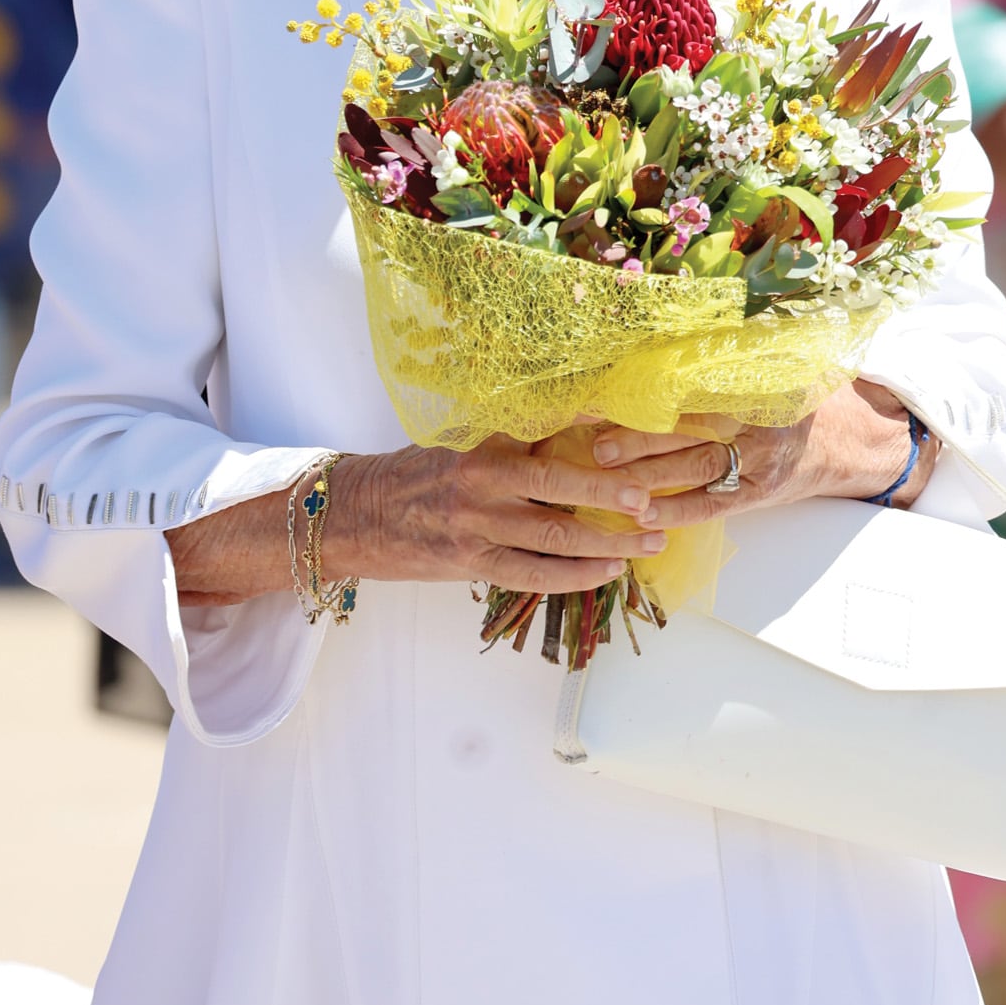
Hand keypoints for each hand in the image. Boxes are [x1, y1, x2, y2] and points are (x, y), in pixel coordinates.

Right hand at [348, 434, 667, 593]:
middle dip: (610, 493)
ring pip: (554, 536)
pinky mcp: (471, 563)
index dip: (592, 428)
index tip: (636, 432)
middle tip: (651, 499)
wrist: (354, 516)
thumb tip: (578, 434)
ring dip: (607, 542)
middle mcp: (481, 481)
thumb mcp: (459, 444)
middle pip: (558, 485)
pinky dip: (575, 576)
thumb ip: (510, 442)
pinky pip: (533, 575)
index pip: (545, 429)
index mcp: (482, 442)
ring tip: (648, 542)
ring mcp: (476, 526)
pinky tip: (607, 572)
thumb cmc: (414, 475)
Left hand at [590, 381, 933, 530]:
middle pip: (687, 425)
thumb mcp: (778, 362)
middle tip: (594, 439)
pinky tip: (644, 514)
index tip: (609, 390)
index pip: (691, 384)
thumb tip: (668, 331)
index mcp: (756, 381)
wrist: (854, 442)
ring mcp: (761, 460)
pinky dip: (677, 509)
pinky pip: (713, 504)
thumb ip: (731, 352)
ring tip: (606, 476)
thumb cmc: (802, 396)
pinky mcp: (761, 494)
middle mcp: (758, 419)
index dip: (647, 389)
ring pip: (694, 465)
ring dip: (647, 472)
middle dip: (637, 434)